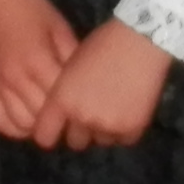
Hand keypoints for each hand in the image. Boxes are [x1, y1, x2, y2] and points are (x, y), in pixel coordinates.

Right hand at [0, 0, 77, 138]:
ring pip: (22, 125)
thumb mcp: (59, 28)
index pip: (62, 102)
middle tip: (72, 119)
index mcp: (39, 62)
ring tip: (50, 120)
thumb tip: (87, 86)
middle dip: (60, 123)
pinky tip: (28, 120)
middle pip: (43, 118)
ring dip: (39, 127)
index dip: (76, 111)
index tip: (87, 112)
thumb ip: (72, 58)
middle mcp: (16, 79)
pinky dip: (15, 128)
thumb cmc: (30, 8)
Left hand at [31, 17, 169, 150]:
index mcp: (62, 100)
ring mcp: (107, 125)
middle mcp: (81, 117)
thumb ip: (63, 94)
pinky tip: (128, 109)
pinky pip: (123, 140)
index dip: (48, 134)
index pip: (44, 136)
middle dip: (80, 131)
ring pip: (100, 140)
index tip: (56, 131)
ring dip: (103, 130)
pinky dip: (124, 129)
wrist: (139, 41)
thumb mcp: (71, 66)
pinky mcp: (132, 128)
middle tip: (91, 113)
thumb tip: (61, 115)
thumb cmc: (102, 45)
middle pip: (75, 142)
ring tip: (113, 107)